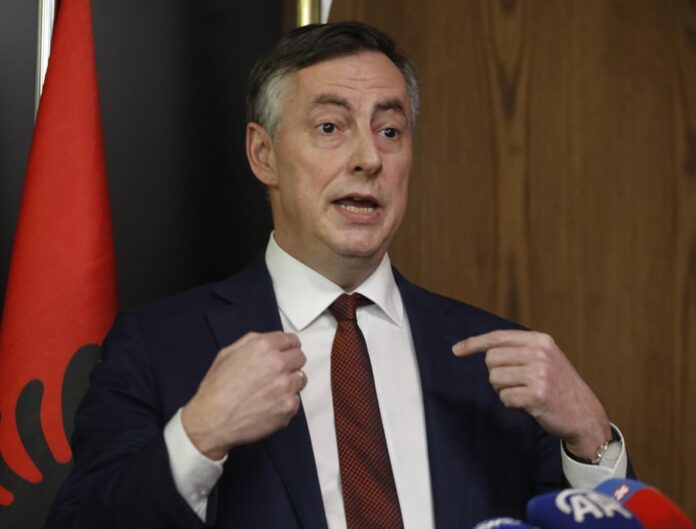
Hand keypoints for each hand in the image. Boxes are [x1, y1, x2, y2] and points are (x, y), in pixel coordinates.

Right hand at [181, 331, 305, 459]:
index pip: (292, 340)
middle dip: (291, 363)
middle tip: (277, 373)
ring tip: (270, 391)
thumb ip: (253, 342)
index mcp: (263, 346)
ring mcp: (286, 386)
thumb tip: (271, 342)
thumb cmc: (216, 388)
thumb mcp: (228, 354)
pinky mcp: (289, 406)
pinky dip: (285, 402)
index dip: (288, 347)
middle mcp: (278, 363)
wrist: (212, 421)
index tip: (285, 353)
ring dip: (290, 383)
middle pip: (300, 358)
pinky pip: (295, 399)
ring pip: (301, 378)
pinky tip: (268, 405)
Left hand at [452, 330, 611, 459]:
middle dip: (496, 374)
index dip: (474, 343)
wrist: (584, 415)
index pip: (498, 337)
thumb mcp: (545, 358)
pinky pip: (504, 398)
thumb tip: (483, 349)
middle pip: (491, 359)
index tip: (456, 350)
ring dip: (503, 390)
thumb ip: (519, 350)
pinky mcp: (537, 395)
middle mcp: (540, 354)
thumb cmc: (558, 387)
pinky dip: (511, 403)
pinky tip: (528, 404)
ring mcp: (540, 374)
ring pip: (495, 379)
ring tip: (524, 393)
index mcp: (541, 341)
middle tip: (515, 383)